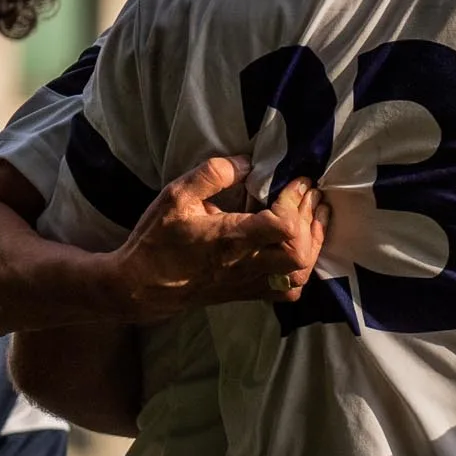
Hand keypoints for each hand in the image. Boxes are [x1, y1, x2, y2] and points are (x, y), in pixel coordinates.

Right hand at [100, 156, 328, 318]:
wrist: (141, 286)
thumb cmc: (157, 240)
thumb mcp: (176, 196)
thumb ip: (212, 174)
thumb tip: (248, 162)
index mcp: (230, 238)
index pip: (282, 226)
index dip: (295, 202)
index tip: (296, 182)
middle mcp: (245, 264)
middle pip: (299, 253)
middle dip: (310, 220)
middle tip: (309, 195)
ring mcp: (249, 282)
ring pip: (300, 274)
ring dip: (314, 244)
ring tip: (314, 215)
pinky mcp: (248, 293)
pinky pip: (287, 289)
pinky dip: (303, 269)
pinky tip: (301, 247)